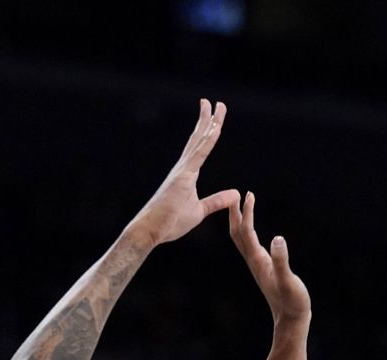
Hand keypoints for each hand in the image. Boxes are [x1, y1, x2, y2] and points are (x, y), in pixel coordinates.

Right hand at [126, 99, 239, 245]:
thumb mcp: (200, 210)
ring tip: (215, 106)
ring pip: (198, 141)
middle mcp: (184, 167)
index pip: (200, 147)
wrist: (151, 230)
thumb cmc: (171, 222)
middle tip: (216, 102)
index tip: (215, 118)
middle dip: (208, 120)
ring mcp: (182, 171)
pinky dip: (207, 141)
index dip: (208, 131)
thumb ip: (217, 200)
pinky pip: (199, 156)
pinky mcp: (182, 177)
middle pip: (198, 138)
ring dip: (208, 123)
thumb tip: (235, 193)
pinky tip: (214, 129)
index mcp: (187, 174)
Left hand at [228, 192, 311, 324]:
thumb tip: (278, 238)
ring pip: (243, 240)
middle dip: (235, 213)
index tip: (249, 194)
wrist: (290, 320)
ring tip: (243, 207)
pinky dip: (249, 233)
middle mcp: (254, 262)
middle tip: (236, 194)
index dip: (247, 212)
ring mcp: (258, 266)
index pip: (247, 231)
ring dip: (240, 222)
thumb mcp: (289, 281)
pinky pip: (251, 246)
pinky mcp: (264, 269)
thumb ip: (282, 261)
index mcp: (258, 261)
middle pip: (238, 234)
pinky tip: (254, 230)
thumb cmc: (292, 302)